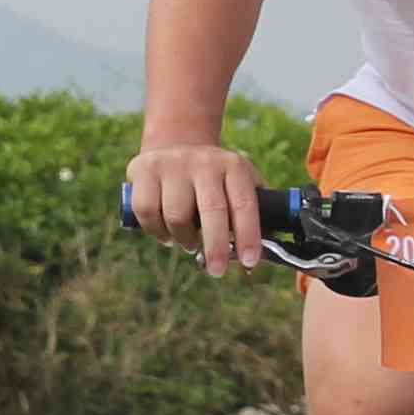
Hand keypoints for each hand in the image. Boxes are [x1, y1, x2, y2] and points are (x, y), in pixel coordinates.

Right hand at [124, 137, 267, 270]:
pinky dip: (156, 232)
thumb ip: (256, 211)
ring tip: (189, 243)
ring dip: (183, 240)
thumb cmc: (215, 178)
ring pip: (176, 216)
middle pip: (211, 210)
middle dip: (216, 247)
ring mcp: (173, 164)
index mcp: (233, 166)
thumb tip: (268, 252)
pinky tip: (166, 234)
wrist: (177, 143)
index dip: (248, 235)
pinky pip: (147, 212)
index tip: (250, 261)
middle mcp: (205, 162)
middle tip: (217, 271)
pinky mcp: (145, 169)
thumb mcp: (239, 183)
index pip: (244, 204)